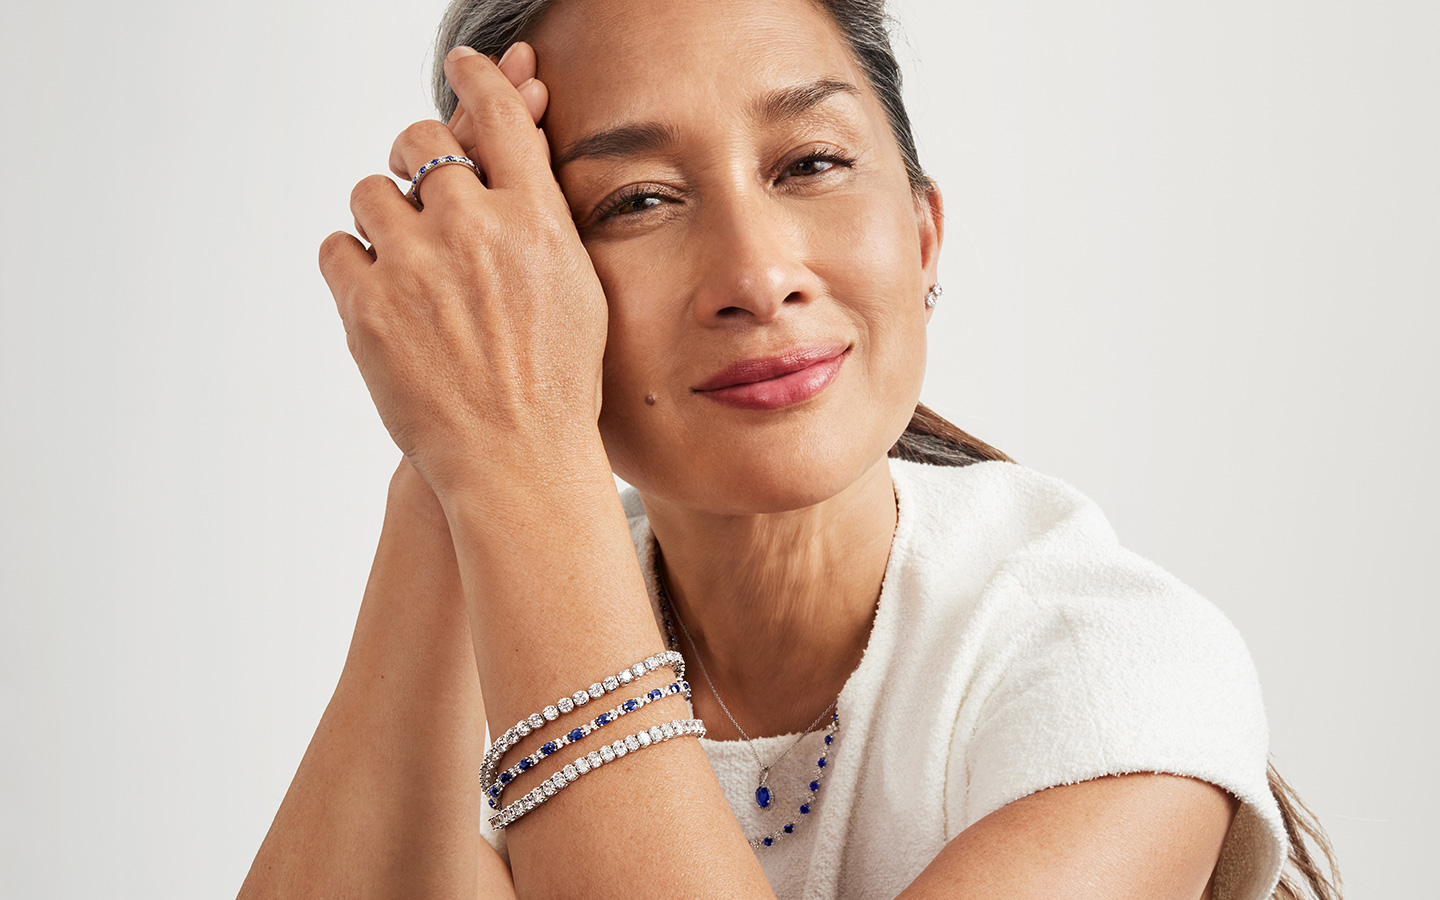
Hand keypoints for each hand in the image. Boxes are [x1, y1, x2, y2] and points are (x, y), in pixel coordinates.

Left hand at [319, 45, 606, 499]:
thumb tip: (521, 135)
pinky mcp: (367, 306)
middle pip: (419, 141)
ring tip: (408, 268)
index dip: (476, 80)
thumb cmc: (556, 381)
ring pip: (369, 192)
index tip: (461, 67)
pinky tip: (384, 299)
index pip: (497, 115)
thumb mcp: (576, 285)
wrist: (518, 460)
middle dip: (414, 158)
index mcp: (536, 221)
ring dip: (382, 219)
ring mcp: (417, 267)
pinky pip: (337, 247)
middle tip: (418, 191)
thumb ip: (542, 210)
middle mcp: (476, 230)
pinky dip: (353, 266)